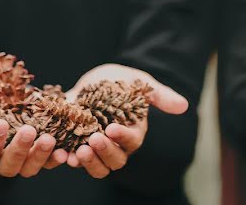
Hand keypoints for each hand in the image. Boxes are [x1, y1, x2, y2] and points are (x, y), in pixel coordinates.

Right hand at [0, 76, 67, 176]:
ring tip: (49, 139)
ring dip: (41, 156)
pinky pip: (48, 160)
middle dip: (19, 149)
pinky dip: (57, 156)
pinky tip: (66, 148)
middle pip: (10, 165)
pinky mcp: (39, 151)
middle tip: (28, 131)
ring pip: (30, 167)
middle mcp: (0, 159)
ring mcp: (21, 157)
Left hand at [64, 64, 187, 177]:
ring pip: (98, 167)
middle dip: (104, 152)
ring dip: (88, 162)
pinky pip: (75, 159)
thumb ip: (159, 94)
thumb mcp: (139, 81)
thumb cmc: (122, 80)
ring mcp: (97, 146)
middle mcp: (117, 144)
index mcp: (134, 130)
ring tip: (77, 153)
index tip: (111, 127)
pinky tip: (61, 154)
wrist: (96, 79)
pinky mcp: (78, 144)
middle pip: (116, 160)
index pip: (132, 140)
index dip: (123, 137)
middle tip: (93, 139)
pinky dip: (68, 159)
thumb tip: (184, 106)